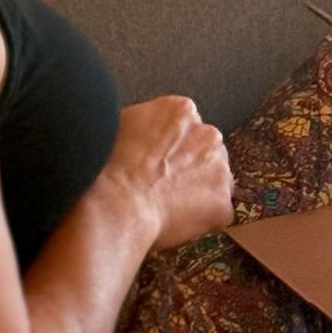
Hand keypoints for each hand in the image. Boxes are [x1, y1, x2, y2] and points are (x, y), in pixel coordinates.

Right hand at [106, 96, 233, 251]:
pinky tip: (176, 221)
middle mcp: (208, 133)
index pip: (186, 126)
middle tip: (164, 185)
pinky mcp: (223, 203)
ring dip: (199, 190)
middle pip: (205, 150)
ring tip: (168, 205)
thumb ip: (145, 122)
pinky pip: (217, 212)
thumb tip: (145, 131)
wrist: (117, 203)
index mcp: (182, 110)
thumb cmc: (109, 167)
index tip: (158, 162)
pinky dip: (202, 219)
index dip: (171, 147)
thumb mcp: (120, 123)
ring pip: (214, 180)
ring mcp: (220, 169)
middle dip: (190, 166)